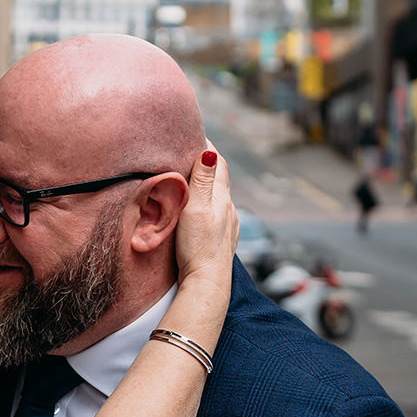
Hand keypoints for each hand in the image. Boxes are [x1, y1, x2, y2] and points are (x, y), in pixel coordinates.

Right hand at [174, 141, 238, 289]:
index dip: (206, 146)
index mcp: (221, 197)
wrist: (207, 282)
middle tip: (187, 152)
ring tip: (191, 179)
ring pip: (218, 196)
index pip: (217, 162)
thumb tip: (209, 152)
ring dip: (207, 185)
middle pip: (219, 177)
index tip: (191, 134)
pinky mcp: (223, 239)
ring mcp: (228, 224)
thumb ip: (202, 180)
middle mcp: (229, 208)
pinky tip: (201, 210)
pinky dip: (208, 204)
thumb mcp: (196, 208)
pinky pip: (217, 213)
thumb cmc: (198, 246)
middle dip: (205, 163)